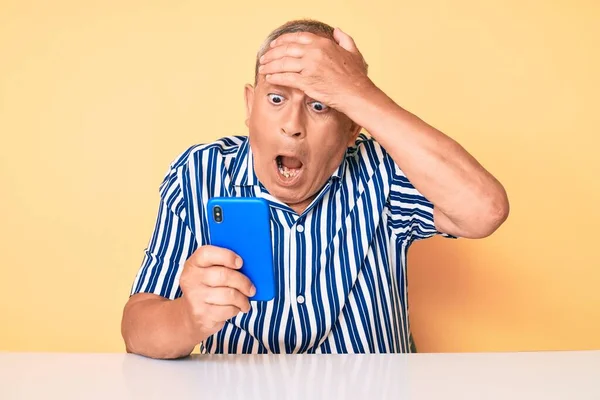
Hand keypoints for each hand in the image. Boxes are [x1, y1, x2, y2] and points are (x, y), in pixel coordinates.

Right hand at [179, 245, 255, 338]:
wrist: (191, 315)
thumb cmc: (208, 289)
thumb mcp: (209, 273)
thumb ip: (223, 265)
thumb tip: (250, 265)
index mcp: (193, 264)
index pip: (207, 253)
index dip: (226, 256)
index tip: (240, 263)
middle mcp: (191, 279)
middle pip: (224, 275)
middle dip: (243, 282)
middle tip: (251, 289)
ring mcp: (195, 298)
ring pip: (230, 294)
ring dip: (242, 299)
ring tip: (245, 301)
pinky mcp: (202, 314)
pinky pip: (228, 309)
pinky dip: (236, 309)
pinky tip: (236, 308)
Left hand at [258, 27, 373, 112]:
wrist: (357, 94)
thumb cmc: (356, 76)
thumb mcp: (353, 52)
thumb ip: (344, 38)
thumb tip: (337, 30)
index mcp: (323, 43)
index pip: (296, 38)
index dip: (282, 40)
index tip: (274, 45)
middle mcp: (314, 52)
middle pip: (286, 49)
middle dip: (271, 53)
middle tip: (264, 57)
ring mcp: (309, 67)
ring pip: (283, 63)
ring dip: (269, 65)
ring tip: (262, 68)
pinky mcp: (306, 82)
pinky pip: (286, 78)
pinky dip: (275, 77)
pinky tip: (269, 78)